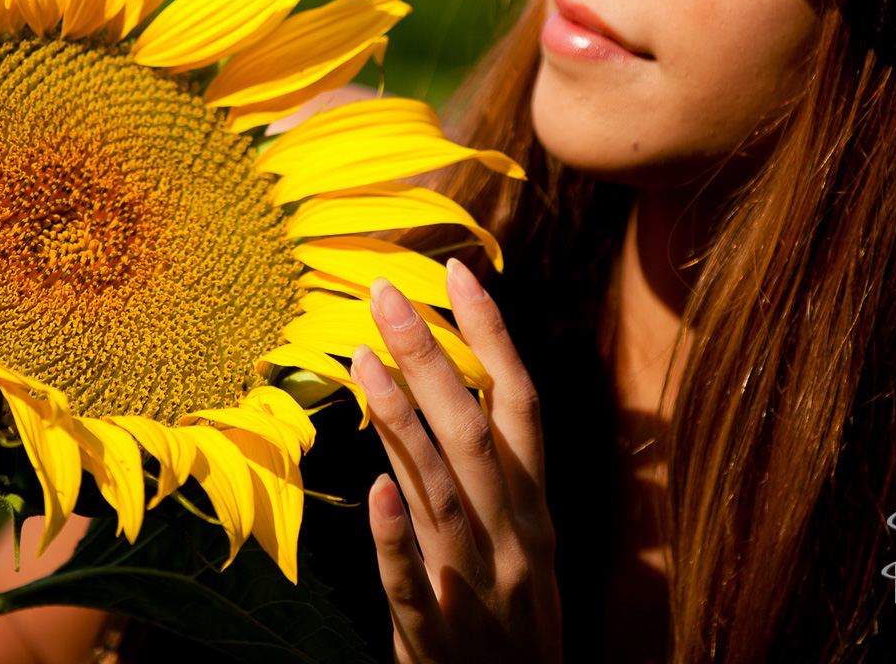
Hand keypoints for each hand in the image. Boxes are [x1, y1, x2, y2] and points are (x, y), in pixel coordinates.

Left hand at [354, 261, 561, 663]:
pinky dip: (397, 539)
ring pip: (441, 493)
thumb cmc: (511, 616)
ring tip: (362, 359)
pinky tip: (376, 493)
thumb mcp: (517, 539)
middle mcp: (513, 536)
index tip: (457, 269)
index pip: (519, 402)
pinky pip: (415, 584)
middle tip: (383, 291)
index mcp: (533, 507)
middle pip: (473, 431)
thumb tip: (438, 383)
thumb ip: (482, 470)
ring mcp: (478, 586)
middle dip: (431, 355)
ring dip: (403, 424)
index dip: (492, 334)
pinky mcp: (439, 638)